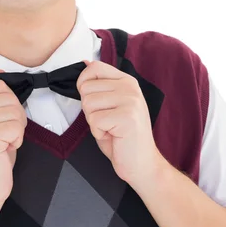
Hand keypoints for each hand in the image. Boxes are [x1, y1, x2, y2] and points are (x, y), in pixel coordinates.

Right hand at [0, 69, 27, 204]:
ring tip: (4, 143)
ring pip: (15, 111)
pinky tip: (4, 150)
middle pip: (10, 97)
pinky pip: (16, 127)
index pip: (1, 86)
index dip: (10, 104)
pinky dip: (17, 140)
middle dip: (16, 117)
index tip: (2, 122)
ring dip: (17, 130)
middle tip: (6, 136)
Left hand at [76, 60, 164, 188]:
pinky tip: (113, 135)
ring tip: (111, 128)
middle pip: (86, 88)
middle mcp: (130, 87)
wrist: (142, 163)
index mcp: (126, 81)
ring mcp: (130, 101)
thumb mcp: (109, 105)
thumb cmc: (122, 137)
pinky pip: (94, 120)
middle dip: (89, 109)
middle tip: (107, 120)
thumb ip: (99, 85)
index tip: (93, 100)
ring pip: (88, 104)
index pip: (94, 67)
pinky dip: (98, 132)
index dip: (83, 83)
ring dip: (94, 122)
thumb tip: (84, 63)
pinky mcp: (127, 117)